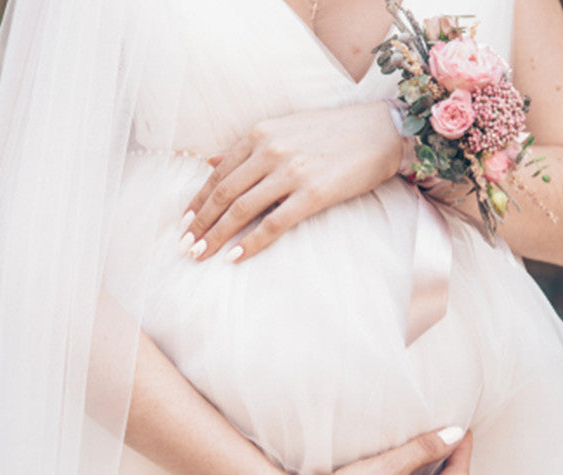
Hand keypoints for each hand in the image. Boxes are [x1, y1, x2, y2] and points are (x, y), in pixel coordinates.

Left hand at [178, 101, 402, 261]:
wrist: (379, 131)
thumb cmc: (331, 132)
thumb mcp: (283, 128)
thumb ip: (247, 147)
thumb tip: (210, 162)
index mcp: (259, 134)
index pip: (218, 174)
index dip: (197, 201)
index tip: (183, 223)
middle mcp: (269, 150)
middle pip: (223, 194)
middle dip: (200, 224)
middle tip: (184, 247)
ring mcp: (290, 172)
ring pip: (241, 210)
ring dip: (216, 236)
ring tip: (200, 255)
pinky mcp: (313, 194)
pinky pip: (273, 224)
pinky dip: (250, 243)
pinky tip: (234, 257)